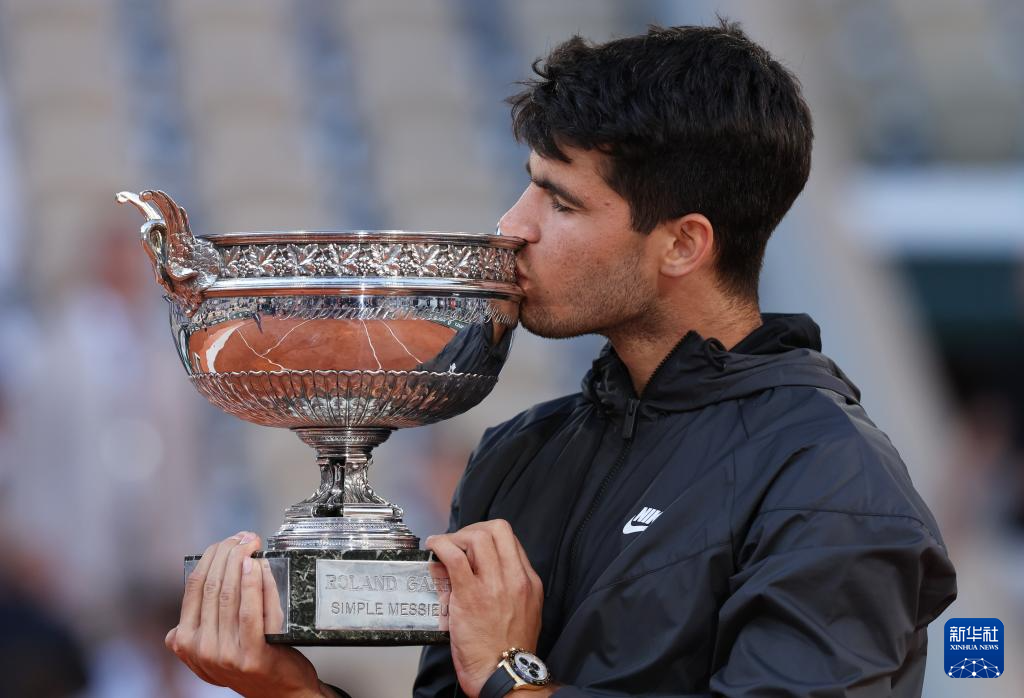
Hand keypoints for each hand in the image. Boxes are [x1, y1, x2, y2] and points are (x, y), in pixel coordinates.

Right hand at [165, 532, 331, 697]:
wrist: (277, 691)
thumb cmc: (248, 659)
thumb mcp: (213, 640)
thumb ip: (202, 616)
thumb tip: (209, 569)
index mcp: (185, 640)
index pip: (194, 586)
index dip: (211, 556)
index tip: (227, 540)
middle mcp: (200, 649)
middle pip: (211, 586)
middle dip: (228, 553)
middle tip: (243, 537)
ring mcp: (225, 654)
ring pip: (229, 595)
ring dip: (241, 561)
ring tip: (251, 545)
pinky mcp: (251, 656)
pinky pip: (251, 612)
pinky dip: (254, 584)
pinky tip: (257, 567)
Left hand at [426, 520, 544, 697]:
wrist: (504, 675)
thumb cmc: (507, 652)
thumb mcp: (521, 613)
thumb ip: (504, 588)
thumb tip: (476, 568)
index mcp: (529, 582)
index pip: (511, 541)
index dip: (488, 537)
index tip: (473, 546)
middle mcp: (515, 578)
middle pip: (497, 529)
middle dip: (474, 529)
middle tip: (460, 542)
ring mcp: (494, 585)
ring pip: (478, 537)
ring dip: (457, 536)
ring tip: (446, 546)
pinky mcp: (471, 595)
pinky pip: (454, 556)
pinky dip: (441, 544)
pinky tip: (434, 546)